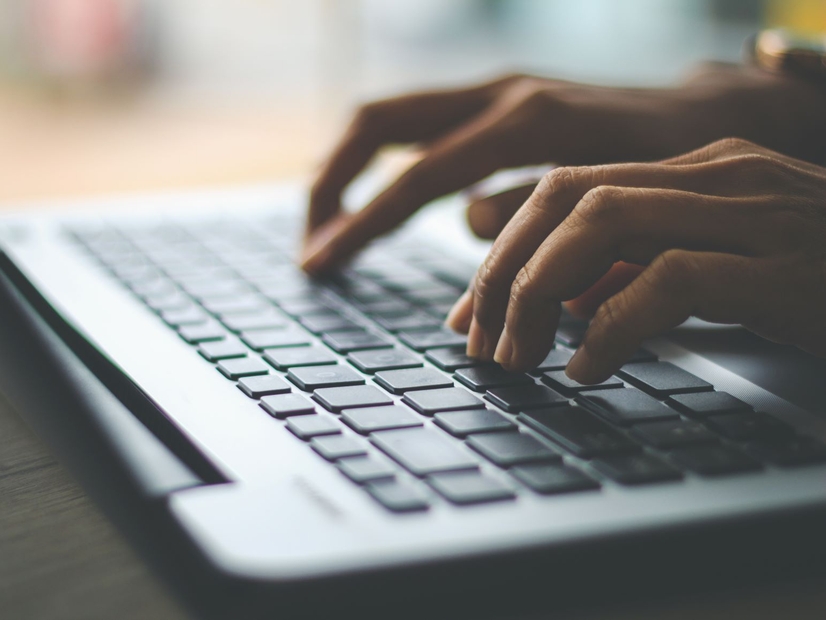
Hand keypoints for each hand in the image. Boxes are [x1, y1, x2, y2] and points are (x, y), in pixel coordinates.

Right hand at [302, 64, 825, 273]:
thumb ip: (538, 213)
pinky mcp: (497, 101)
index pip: (416, 177)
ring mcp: (495, 90)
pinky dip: (383, 165)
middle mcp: (500, 92)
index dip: (362, 225)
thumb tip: (467, 224)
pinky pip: (418, 127)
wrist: (714, 112)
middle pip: (377, 122)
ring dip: (348, 170)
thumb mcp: (619, 200)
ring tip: (328, 228)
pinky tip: (375, 203)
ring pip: (390, 117)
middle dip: (330, 183)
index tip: (320, 265)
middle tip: (312, 245)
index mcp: (528, 122)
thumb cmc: (678, 165)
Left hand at [445, 138, 825, 383]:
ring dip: (540, 293)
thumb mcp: (719, 274)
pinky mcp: (784, 266)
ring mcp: (756, 212)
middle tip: (478, 340)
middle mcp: (721, 174)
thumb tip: (562, 303)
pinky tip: (587, 370)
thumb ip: (641, 273)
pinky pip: (670, 280)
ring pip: (603, 222)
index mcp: (699, 169)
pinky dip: (612, 326)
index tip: (470, 311)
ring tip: (517, 356)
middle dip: (505, 270)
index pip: (567, 187)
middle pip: (568, 196)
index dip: (503, 248)